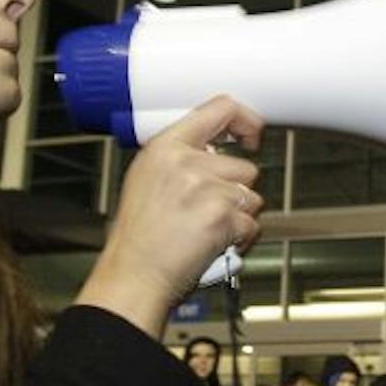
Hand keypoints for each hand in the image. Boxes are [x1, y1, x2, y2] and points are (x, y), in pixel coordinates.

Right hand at [73, 96, 265, 337]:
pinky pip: (252, 224)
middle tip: (207, 212)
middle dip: (235, 191)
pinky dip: (239, 240)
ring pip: (251, 196)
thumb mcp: (146, 179)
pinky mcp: (222, 216)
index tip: (252, 136)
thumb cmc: (138, 239)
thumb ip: (181, 159)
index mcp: (165, 147)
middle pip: (245, 166)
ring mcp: (205, 188)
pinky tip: (212, 244)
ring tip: (206, 230)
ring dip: (238, 216)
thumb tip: (216, 151)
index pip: (221, 109)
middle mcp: (185, 162)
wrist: (133, 276)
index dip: (246, 121)